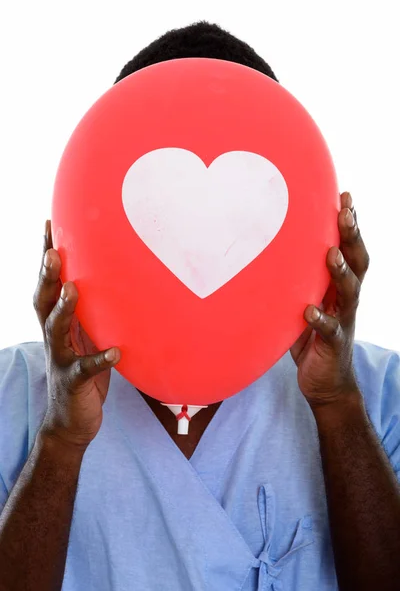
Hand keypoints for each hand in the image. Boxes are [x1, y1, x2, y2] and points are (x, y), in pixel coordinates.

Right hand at [34, 221, 119, 449]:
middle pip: (44, 301)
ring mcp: (60, 359)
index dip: (46, 256)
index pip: (50, 284)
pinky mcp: (73, 382)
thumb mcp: (86, 338)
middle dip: (47, 275)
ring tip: (74, 289)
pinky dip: (99, 360)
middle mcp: (54, 337)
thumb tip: (111, 283)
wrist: (72, 421)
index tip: (49, 225)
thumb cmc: (82, 372)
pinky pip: (85, 369)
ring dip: (64, 309)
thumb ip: (92, 314)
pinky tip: (115, 352)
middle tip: (53, 252)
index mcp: (58, 322)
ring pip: (56, 330)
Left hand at [290, 192, 368, 409]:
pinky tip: (308, 310)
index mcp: (339, 286)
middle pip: (357, 262)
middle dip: (352, 236)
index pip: (350, 249)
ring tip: (331, 254)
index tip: (345, 195)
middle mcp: (346, 299)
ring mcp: (343, 321)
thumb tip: (269, 253)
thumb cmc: (311, 337)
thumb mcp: (305, 303)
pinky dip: (319, 320)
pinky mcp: (334, 345)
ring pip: (350, 292)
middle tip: (346, 212)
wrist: (326, 383)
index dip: (350, 224)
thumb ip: (297, 281)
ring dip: (341, 272)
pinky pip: (329, 331)